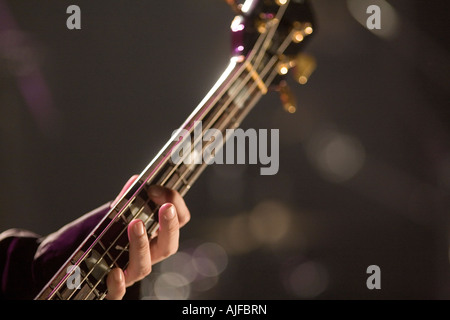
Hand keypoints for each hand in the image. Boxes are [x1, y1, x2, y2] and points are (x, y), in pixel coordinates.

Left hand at [105, 176, 189, 299]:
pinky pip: (117, 293)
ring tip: (135, 224)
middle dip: (169, 226)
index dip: (174, 204)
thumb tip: (135, 181)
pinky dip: (118, 285)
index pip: (178, 221)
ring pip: (144, 267)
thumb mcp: (116, 217)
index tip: (157, 189)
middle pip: (168, 245)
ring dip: (142, 245)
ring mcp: (130, 273)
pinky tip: (114, 273)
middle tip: (166, 208)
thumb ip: (126, 200)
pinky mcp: (111, 288)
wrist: (80, 267)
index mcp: (154, 236)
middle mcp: (147, 256)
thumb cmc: (105, 240)